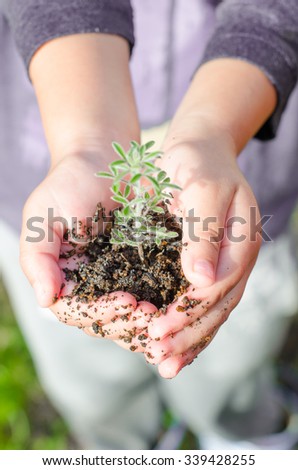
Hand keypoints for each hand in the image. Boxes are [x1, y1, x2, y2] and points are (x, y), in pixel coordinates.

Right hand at [20, 152, 155, 346]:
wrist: (101, 160)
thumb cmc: (68, 185)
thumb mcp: (43, 217)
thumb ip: (38, 258)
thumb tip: (44, 299)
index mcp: (63, 279)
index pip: (78, 312)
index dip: (101, 314)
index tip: (127, 301)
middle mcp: (88, 285)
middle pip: (104, 321)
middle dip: (128, 322)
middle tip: (153, 314)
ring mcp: (115, 278)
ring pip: (127, 315)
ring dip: (146, 321)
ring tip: (166, 312)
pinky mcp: (138, 268)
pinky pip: (149, 292)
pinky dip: (160, 302)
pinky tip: (176, 301)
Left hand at [145, 125, 261, 377]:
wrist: (199, 151)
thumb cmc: (197, 163)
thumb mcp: (201, 187)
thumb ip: (204, 231)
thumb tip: (201, 279)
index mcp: (240, 242)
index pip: (218, 287)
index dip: (188, 311)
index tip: (158, 329)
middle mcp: (236, 260)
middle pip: (217, 307)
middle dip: (187, 334)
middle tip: (159, 357)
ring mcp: (225, 265)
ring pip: (212, 312)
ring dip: (189, 340)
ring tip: (165, 365)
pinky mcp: (208, 266)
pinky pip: (203, 303)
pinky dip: (189, 327)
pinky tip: (173, 346)